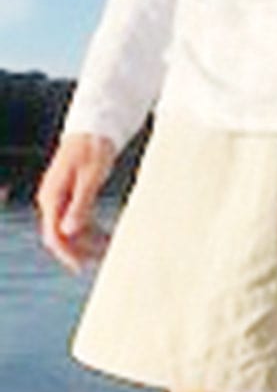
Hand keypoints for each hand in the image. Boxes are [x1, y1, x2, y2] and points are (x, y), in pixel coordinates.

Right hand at [36, 133, 116, 272]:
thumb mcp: (90, 176)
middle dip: (80, 249)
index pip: (53, 235)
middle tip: (104, 258)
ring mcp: (60, 196)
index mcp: (52, 196)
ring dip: (87, 240)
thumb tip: (68, 231)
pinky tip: (105, 234)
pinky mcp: (71, 193)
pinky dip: (90, 228)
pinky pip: (77, 217)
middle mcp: (52, 199)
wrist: (95, 125)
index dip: (67, 253)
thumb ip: (80, 204)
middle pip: (61, 234)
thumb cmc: (93, 147)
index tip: (82, 266)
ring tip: (109, 248)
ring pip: (70, 228)